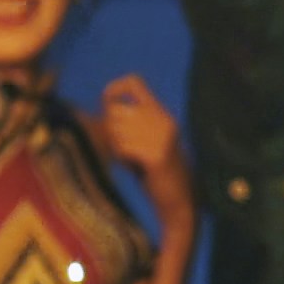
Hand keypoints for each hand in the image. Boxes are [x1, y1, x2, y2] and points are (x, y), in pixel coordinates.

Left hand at [93, 73, 189, 211]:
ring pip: (116, 129)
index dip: (113, 89)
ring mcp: (162, 136)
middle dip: (110, 130)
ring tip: (128, 159)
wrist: (180, 201)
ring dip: (115, 146)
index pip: (134, 82)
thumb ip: (130, 125)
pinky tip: (130, 166)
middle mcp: (164, 120)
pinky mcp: (157, 155)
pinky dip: (121, 157)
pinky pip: (122, 147)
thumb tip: (103, 112)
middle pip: (116, 111)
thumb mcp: (146, 141)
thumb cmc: (156, 174)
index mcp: (162, 113)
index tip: (106, 108)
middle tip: (120, 149)